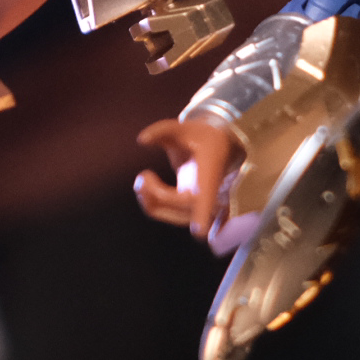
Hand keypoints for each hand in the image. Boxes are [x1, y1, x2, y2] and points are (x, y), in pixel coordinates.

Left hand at [134, 117, 241, 238]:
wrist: (217, 148)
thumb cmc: (202, 136)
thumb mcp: (185, 127)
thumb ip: (162, 130)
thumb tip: (141, 139)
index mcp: (210, 174)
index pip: (207, 197)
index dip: (202, 214)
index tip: (199, 232)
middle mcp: (208, 194)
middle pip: (181, 206)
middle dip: (156, 195)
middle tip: (143, 175)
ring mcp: (198, 204)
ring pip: (171, 215)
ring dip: (149, 202)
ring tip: (142, 177)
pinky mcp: (187, 207)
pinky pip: (167, 213)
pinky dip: (151, 203)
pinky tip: (146, 182)